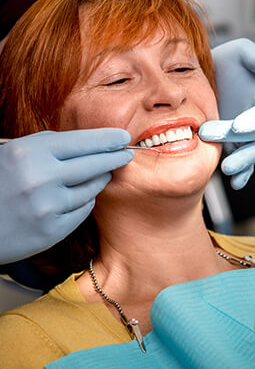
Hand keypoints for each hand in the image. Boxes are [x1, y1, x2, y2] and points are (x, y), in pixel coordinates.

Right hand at [0, 129, 132, 263]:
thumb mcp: (13, 153)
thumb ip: (49, 146)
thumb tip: (91, 143)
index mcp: (29, 153)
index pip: (82, 142)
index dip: (107, 139)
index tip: (124, 137)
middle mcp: (40, 179)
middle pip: (95, 164)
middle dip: (115, 157)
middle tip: (126, 154)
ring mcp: (47, 207)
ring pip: (92, 189)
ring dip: (100, 179)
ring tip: (102, 173)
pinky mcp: (52, 231)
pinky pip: (83, 210)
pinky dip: (84, 201)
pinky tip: (80, 196)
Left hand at [199, 38, 254, 189]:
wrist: (209, 79)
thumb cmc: (228, 62)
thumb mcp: (240, 51)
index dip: (254, 121)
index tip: (237, 126)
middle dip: (235, 140)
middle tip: (208, 135)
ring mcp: (249, 137)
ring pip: (250, 154)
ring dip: (241, 163)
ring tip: (227, 170)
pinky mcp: (237, 146)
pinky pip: (243, 163)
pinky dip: (242, 175)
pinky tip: (235, 183)